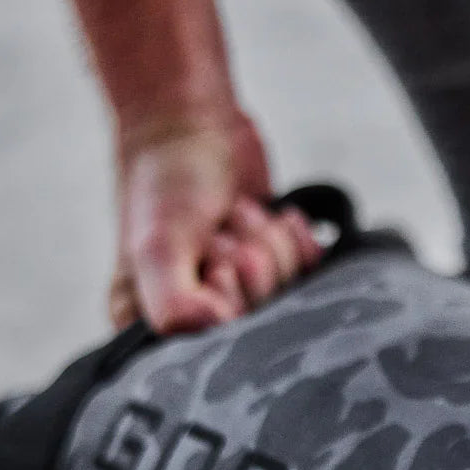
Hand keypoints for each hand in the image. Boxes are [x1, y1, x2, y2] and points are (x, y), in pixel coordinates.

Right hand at [110, 109, 320, 332]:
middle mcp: (203, 316)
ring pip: (290, 294)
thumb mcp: (156, 248)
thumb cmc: (164, 183)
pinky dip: (294, 238)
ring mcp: (247, 293)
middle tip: (219, 234)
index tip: (211, 263)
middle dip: (249, 264)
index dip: (226, 301)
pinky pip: (312, 271)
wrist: (192, 123)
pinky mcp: (281, 268)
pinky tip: (268, 217)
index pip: (217, 347)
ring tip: (234, 218)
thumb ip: (174, 303)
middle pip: (260, 321)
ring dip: (268, 244)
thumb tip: (216, 330)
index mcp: (158, 324)